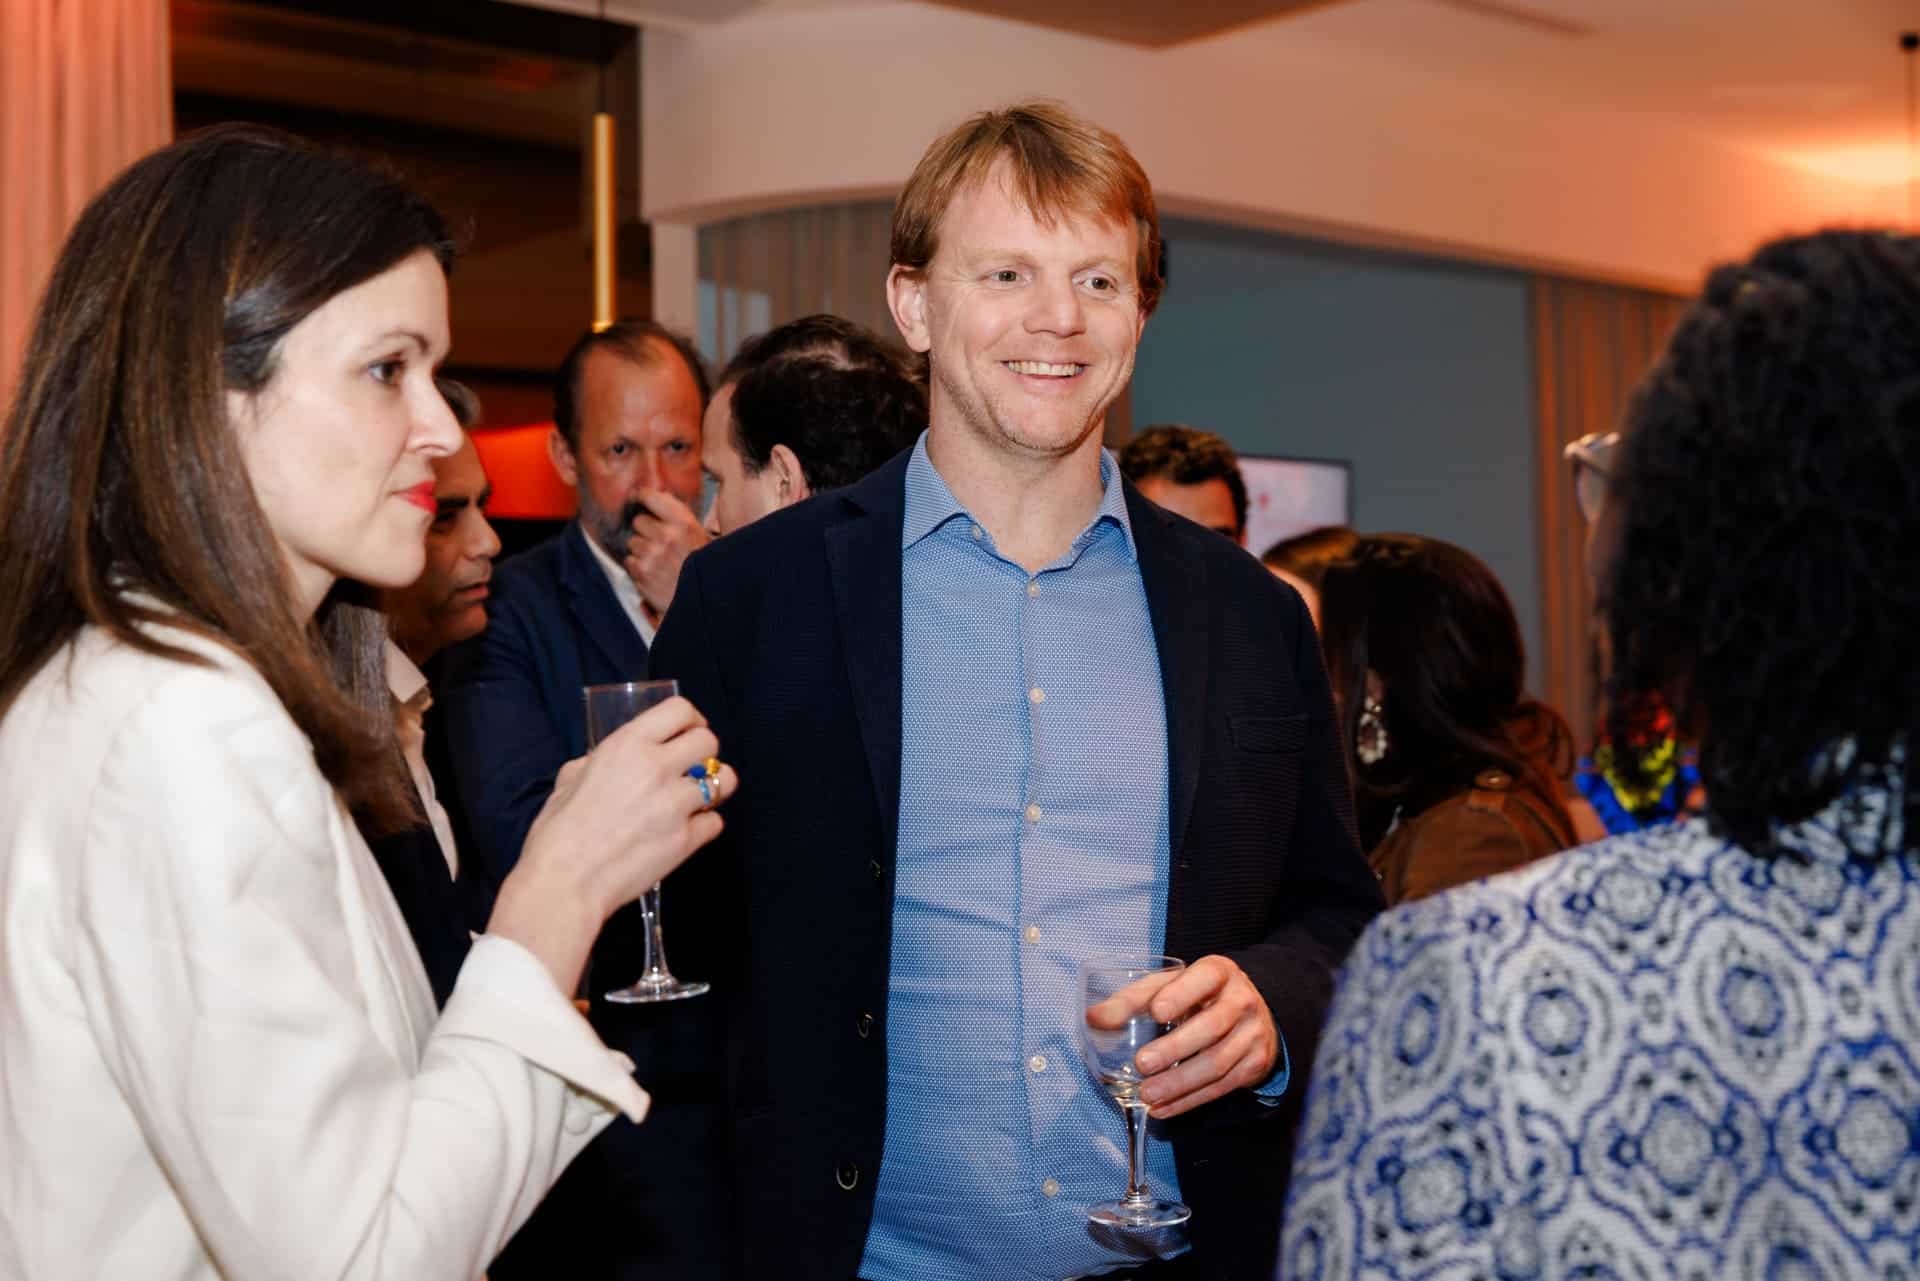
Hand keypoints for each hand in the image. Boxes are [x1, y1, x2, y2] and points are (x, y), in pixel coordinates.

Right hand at [488, 696, 736, 994]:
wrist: (565, 884)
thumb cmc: (558, 833)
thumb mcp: (570, 779)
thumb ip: (598, 761)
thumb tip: (611, 759)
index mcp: (627, 746)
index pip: (680, 710)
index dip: (689, 719)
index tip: (686, 731)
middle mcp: (658, 768)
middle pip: (709, 741)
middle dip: (703, 751)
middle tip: (691, 767)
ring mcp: (676, 804)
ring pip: (724, 780)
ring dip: (713, 787)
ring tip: (697, 797)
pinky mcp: (687, 839)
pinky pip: (716, 822)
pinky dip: (704, 825)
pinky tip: (685, 830)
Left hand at [623, 489, 709, 616]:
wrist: (704, 603)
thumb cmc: (703, 568)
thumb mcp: (700, 536)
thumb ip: (679, 518)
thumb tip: (658, 497)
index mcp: (684, 523)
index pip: (651, 497)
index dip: (643, 497)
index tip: (639, 498)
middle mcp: (667, 535)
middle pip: (638, 521)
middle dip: (645, 530)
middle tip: (657, 542)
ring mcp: (652, 554)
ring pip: (632, 542)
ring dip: (641, 550)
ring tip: (657, 560)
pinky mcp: (642, 572)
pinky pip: (629, 561)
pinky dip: (637, 567)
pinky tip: (652, 572)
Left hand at [1128, 955, 1277, 1118]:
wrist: (1252, 1012)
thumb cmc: (1198, 995)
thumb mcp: (1169, 986)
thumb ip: (1132, 999)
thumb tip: (1094, 1018)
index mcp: (1219, 972)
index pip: (1204, 978)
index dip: (1182, 994)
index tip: (1157, 1011)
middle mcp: (1241, 1001)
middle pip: (1211, 1026)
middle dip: (1176, 1048)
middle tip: (1142, 1063)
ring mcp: (1252, 1035)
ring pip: (1217, 1063)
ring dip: (1180, 1083)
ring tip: (1148, 1094)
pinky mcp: (1254, 1065)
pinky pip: (1221, 1088)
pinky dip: (1189, 1101)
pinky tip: (1162, 1108)